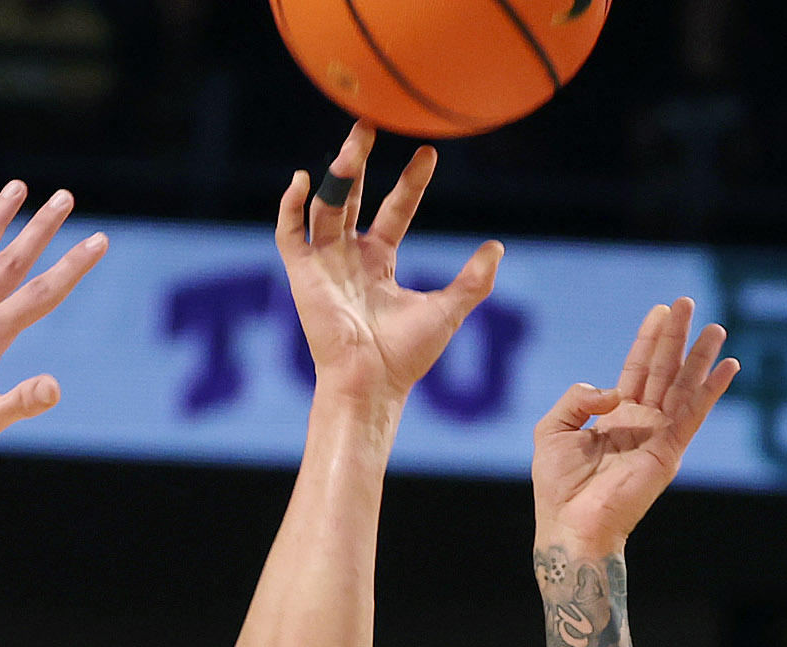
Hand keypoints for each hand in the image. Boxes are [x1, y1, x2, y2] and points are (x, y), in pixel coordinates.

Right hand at [276, 124, 502, 404]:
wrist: (371, 383)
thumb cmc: (406, 357)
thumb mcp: (447, 310)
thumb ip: (473, 280)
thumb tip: (497, 248)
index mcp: (380, 262)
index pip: (395, 210)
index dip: (410, 182)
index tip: (428, 153)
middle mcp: (349, 257)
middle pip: (350, 197)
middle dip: (357, 161)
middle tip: (368, 123)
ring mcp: (324, 264)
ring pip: (324, 207)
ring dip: (335, 175)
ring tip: (351, 147)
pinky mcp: (302, 276)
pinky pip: (289, 234)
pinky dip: (291, 207)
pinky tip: (303, 179)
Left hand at [531, 299, 739, 559]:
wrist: (571, 525)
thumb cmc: (558, 487)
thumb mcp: (553, 429)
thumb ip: (577, 398)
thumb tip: (614, 391)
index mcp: (614, 417)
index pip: (636, 369)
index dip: (647, 340)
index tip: (660, 311)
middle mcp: (640, 423)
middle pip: (662, 370)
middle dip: (675, 337)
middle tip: (688, 303)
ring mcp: (658, 436)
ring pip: (683, 386)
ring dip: (700, 357)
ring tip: (717, 329)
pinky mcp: (669, 451)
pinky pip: (694, 414)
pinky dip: (711, 390)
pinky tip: (728, 368)